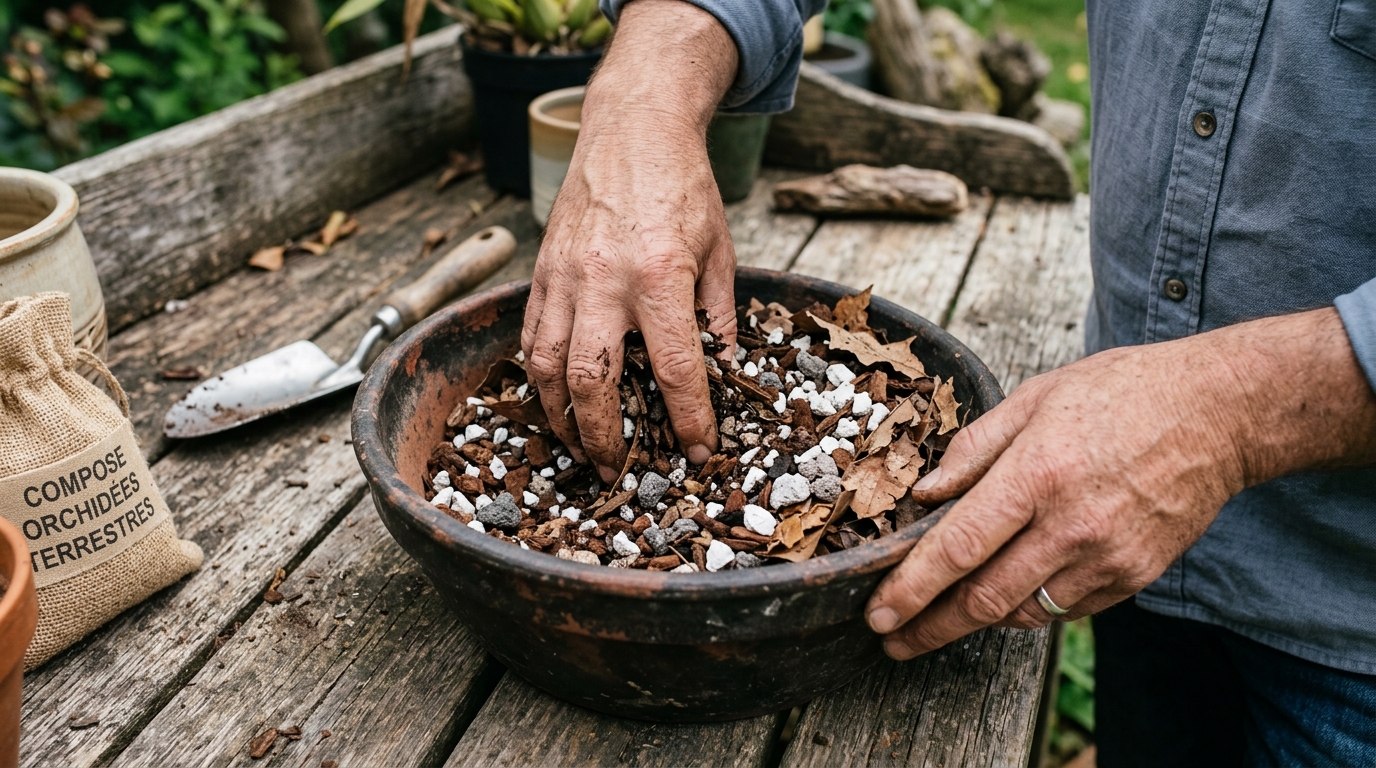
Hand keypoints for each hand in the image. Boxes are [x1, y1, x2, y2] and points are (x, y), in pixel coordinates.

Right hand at [522, 0, 739, 481]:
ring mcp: (564, 277)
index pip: (675, 369)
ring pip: (547, 367)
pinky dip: (540, 378)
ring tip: (580, 448)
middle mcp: (604, 282)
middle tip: (620, 469)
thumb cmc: (683, 186)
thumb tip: (725, 371)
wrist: (632, 127)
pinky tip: (555, 401)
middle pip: (594, 382)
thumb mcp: (720, 250)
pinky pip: (530, 337)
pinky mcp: (542, 271)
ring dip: (561, 418)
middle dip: (606, 437)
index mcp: (659, 277)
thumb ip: (719, 315)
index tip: (697, 452)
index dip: (688, 419)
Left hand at [864, 308, 1375, 659]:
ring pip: (1023, 612)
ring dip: (978, 619)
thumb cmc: (1123, 394)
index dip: (911, 590)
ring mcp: (1107, 557)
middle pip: (984, 598)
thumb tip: (926, 493)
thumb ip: (974, 449)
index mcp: (1038, 474)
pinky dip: (1029, 605)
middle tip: (894, 640)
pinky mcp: (1134, 576)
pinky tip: (1010, 590)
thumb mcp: (1035, 397)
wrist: (1218, 413)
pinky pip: (1065, 608)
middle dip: (930, 626)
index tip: (879, 615)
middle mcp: (1071, 525)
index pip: (958, 548)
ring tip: (941, 618)